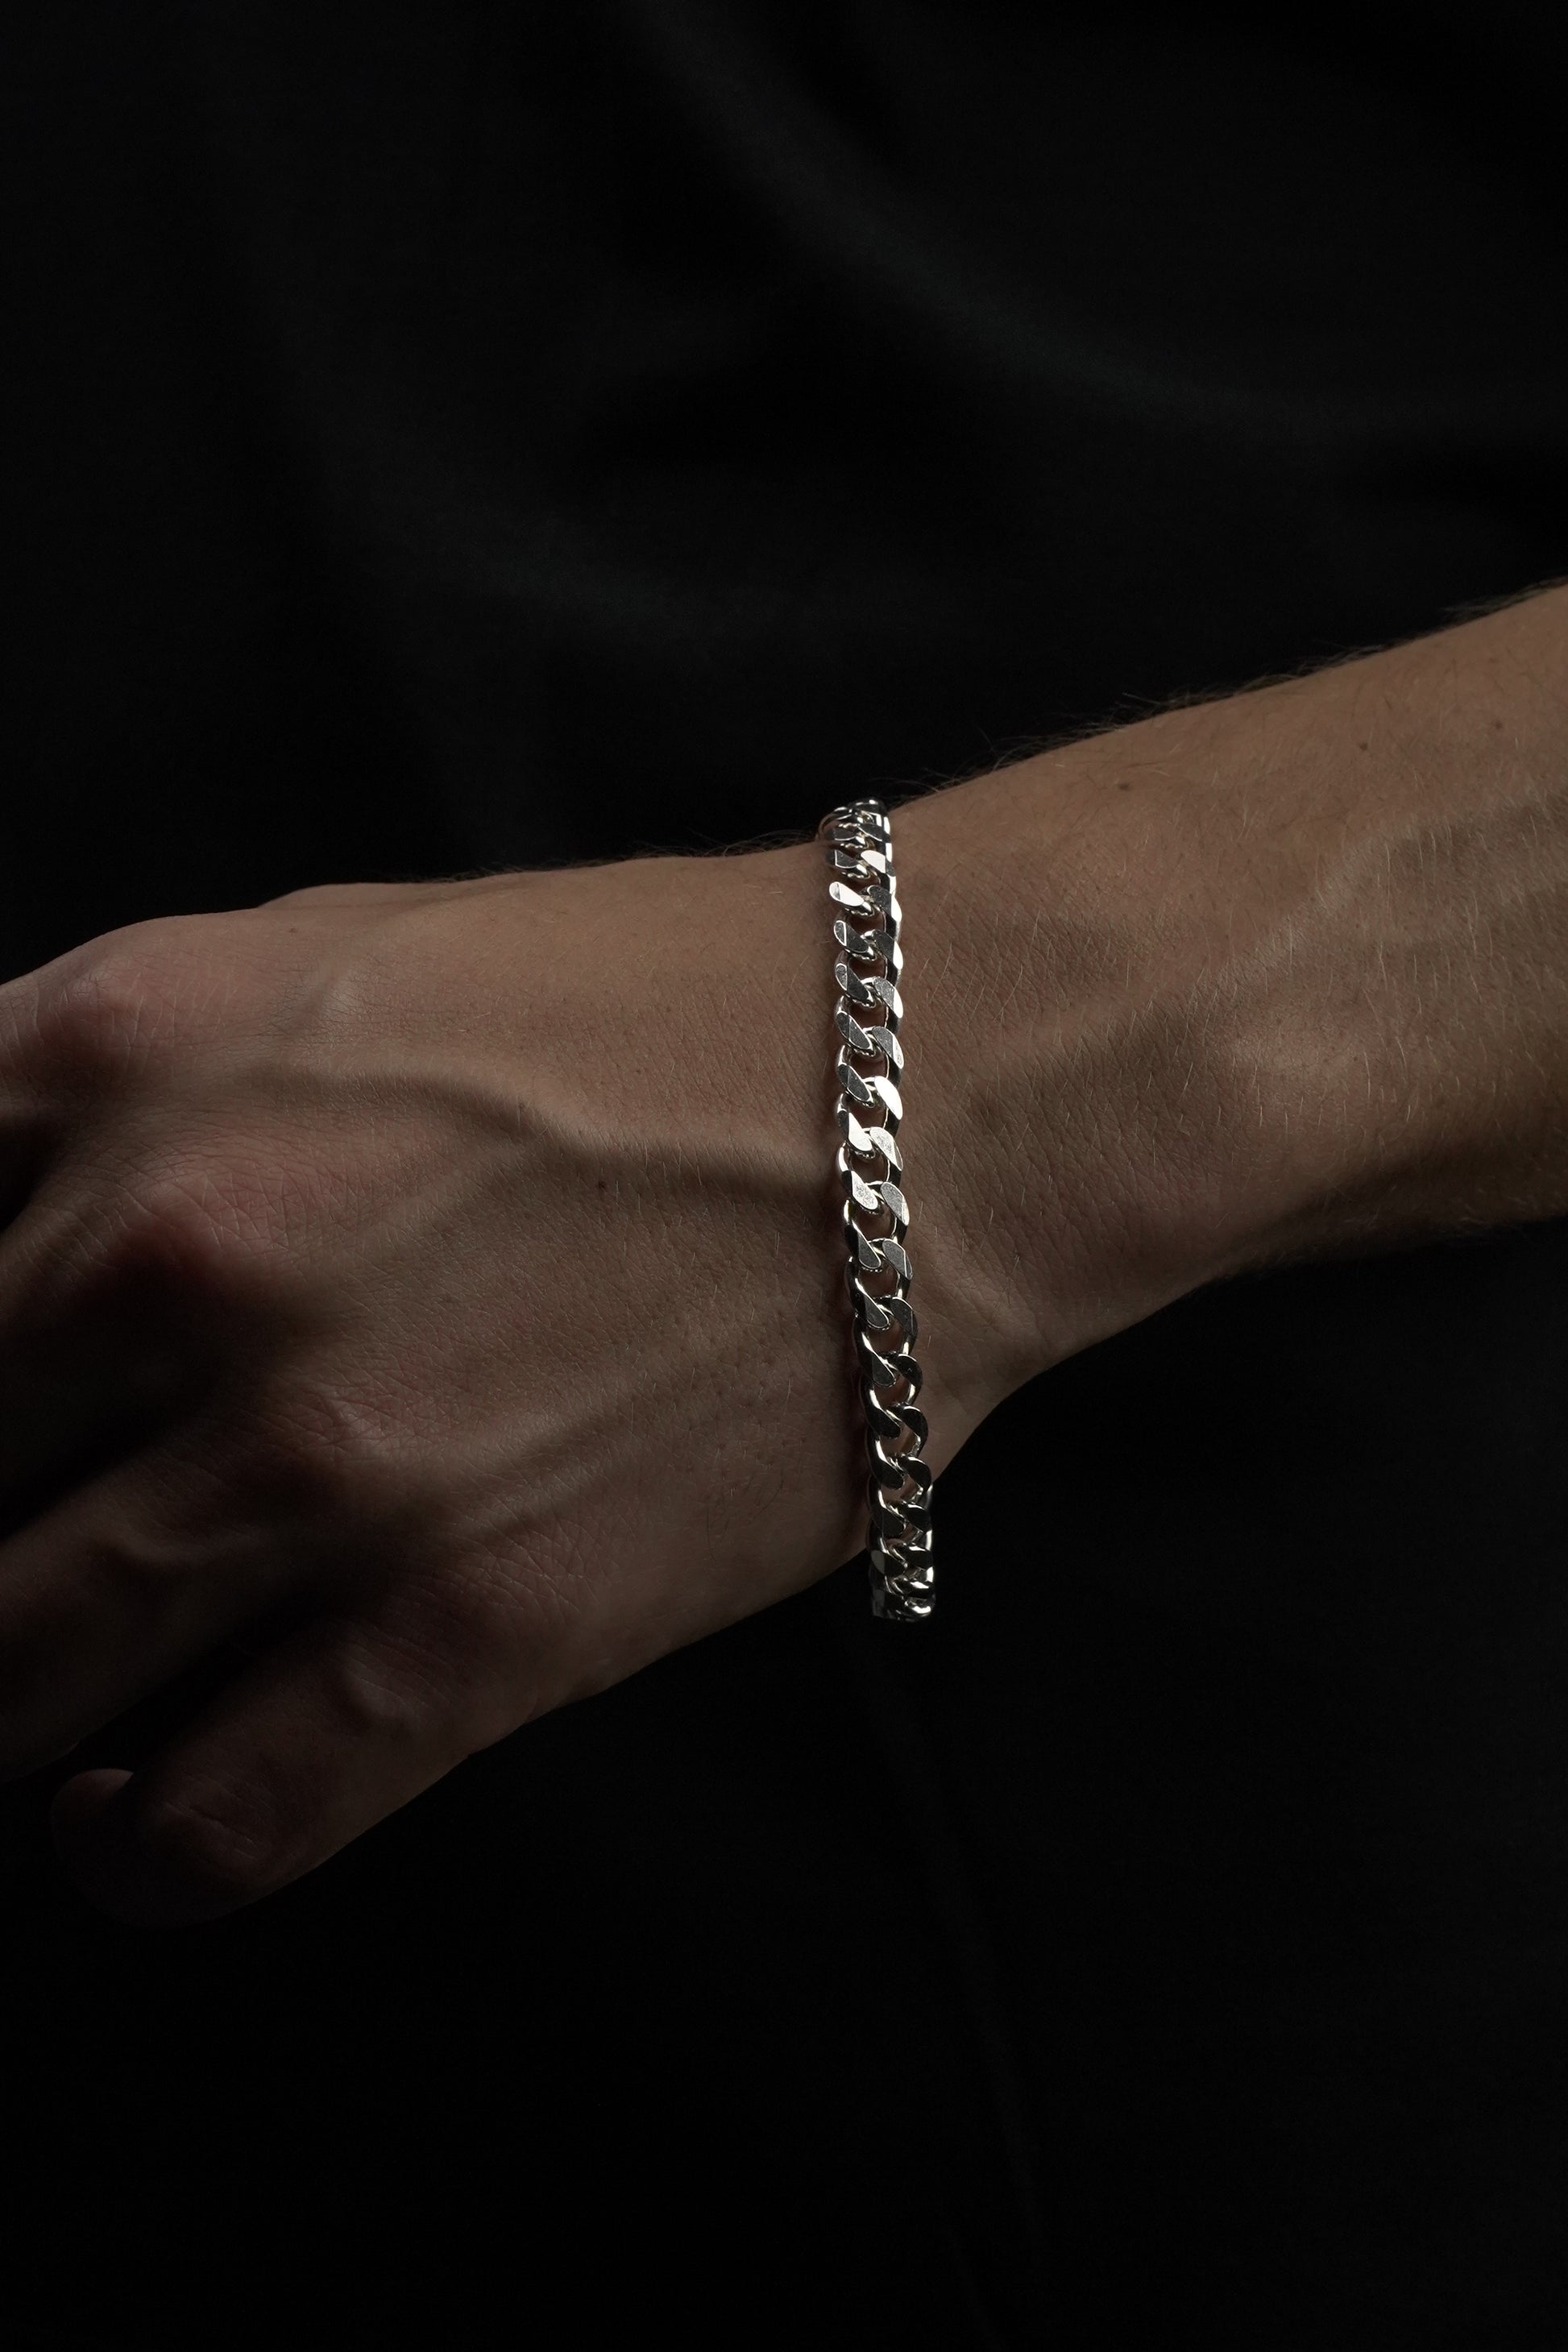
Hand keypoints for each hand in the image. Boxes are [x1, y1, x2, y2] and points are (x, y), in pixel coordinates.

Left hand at [0, 848, 991, 1924]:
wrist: (921, 1093)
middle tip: (15, 1548)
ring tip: (36, 1707)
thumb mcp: (306, 963)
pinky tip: (128, 1818)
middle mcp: (175, 1253)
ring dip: (7, 1707)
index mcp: (117, 1057)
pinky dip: (132, 1853)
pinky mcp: (463, 1630)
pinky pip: (206, 1825)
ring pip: (15, 1673)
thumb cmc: (631, 1008)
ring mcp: (316, 1457)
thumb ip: (88, 1092)